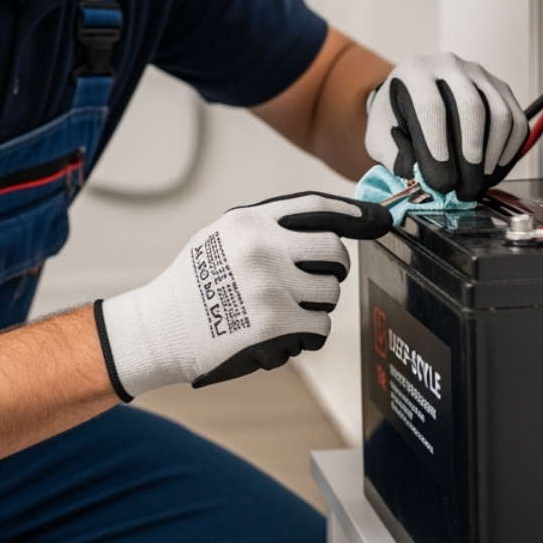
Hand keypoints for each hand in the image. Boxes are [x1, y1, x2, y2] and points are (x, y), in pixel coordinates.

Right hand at [95, 192, 391, 399]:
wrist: (161, 330)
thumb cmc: (192, 286)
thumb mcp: (221, 237)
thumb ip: (267, 229)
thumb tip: (325, 229)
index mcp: (250, 221)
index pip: (316, 208)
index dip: (355, 212)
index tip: (381, 218)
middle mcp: (263, 247)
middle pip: (335, 251)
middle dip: (333, 268)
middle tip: (313, 280)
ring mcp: (271, 285)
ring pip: (330, 292)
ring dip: (315, 305)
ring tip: (280, 310)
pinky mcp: (275, 323)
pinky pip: (320, 327)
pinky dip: (306, 334)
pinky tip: (279, 334)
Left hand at [364, 52, 528, 200]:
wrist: (410, 95)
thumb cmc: (395, 117)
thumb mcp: (381, 136)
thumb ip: (396, 157)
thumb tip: (421, 181)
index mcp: (414, 72)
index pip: (431, 107)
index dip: (437, 147)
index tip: (441, 181)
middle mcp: (449, 66)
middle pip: (471, 108)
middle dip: (470, 157)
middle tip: (464, 190)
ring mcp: (480, 75)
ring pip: (499, 115)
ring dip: (491, 157)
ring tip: (477, 183)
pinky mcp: (501, 89)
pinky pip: (516, 121)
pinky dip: (508, 151)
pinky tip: (493, 170)